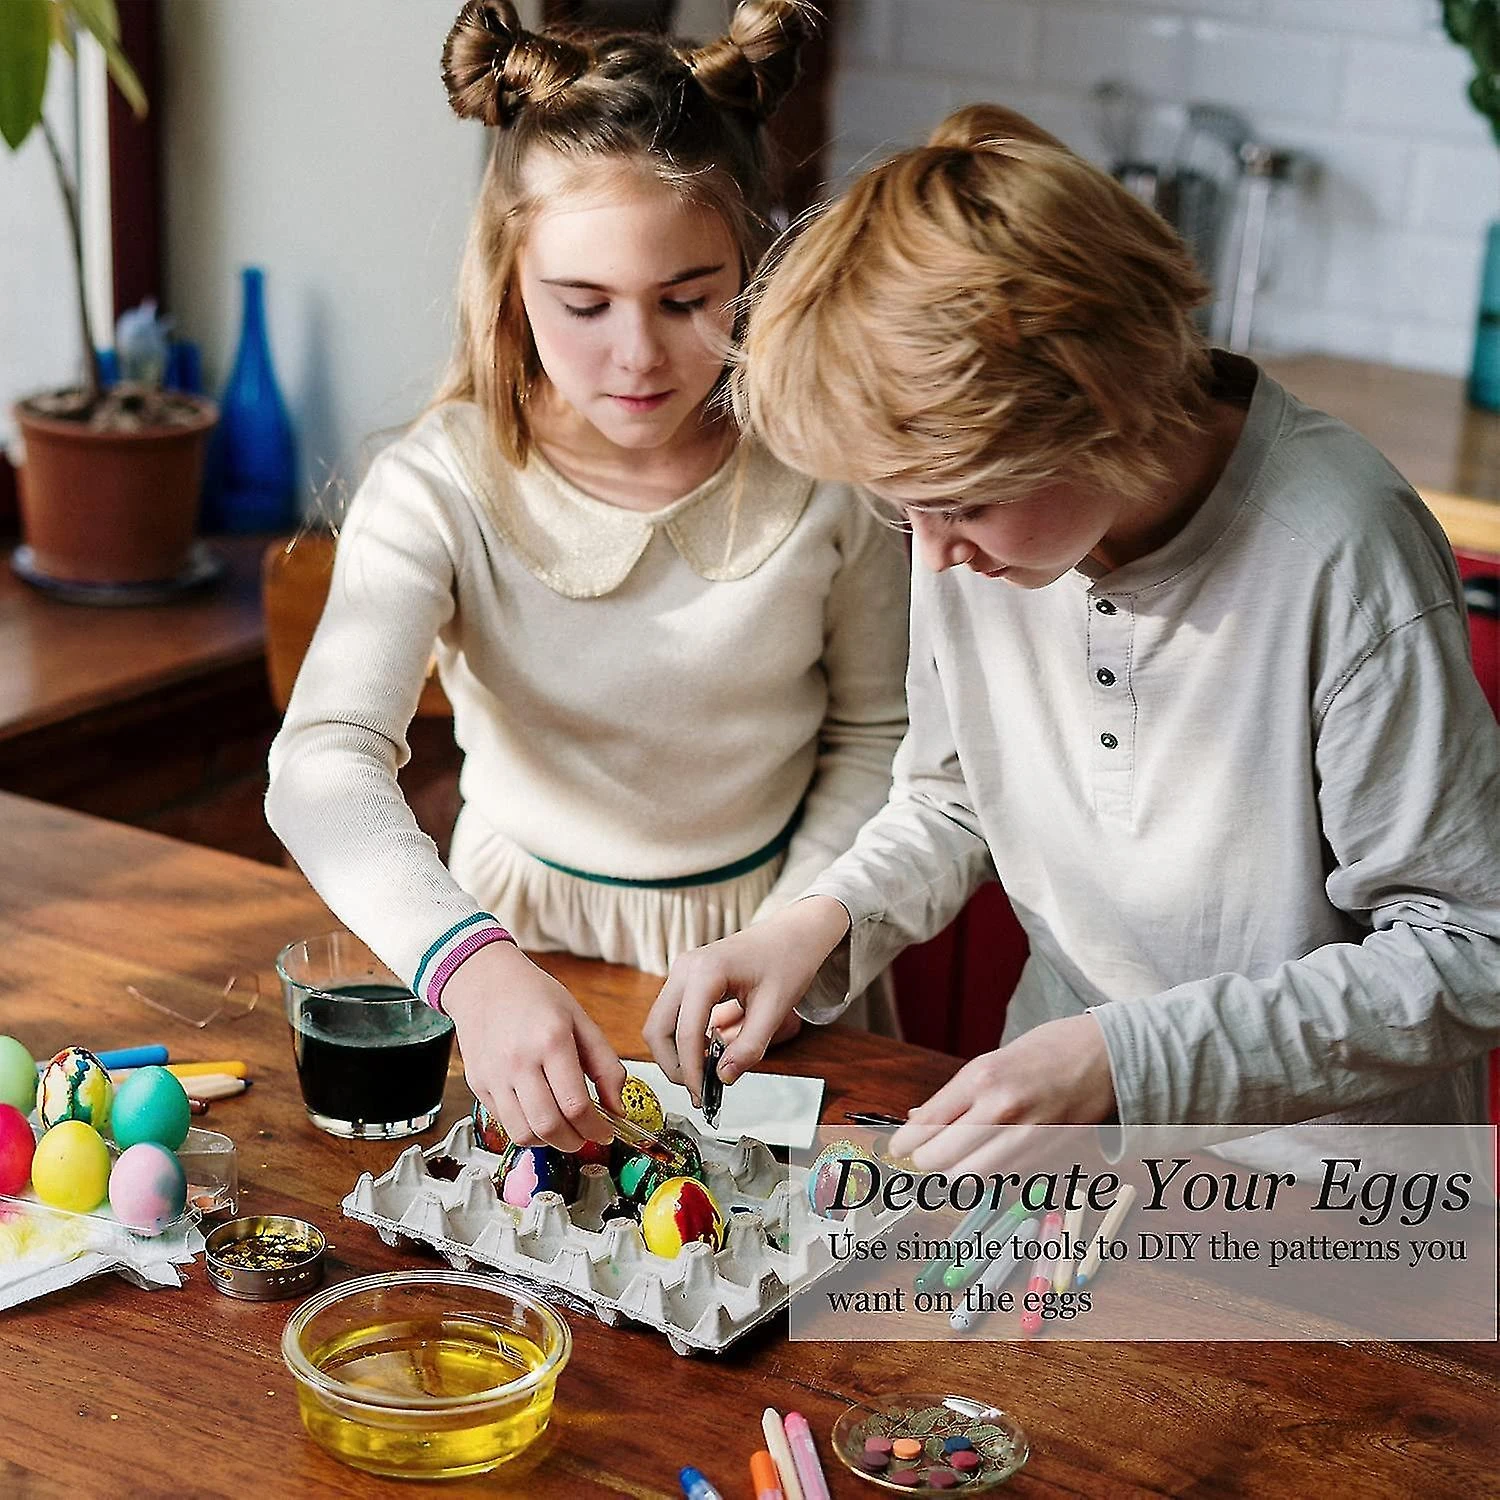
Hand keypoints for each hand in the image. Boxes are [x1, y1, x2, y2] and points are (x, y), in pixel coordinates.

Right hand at [442, 941, 626, 1152]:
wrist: (484, 982)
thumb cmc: (535, 997)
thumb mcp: (581, 1020)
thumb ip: (606, 1065)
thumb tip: (617, 1108)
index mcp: (552, 1040)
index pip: (576, 1104)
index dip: (595, 1129)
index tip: (605, 1131)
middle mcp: (519, 1061)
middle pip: (549, 1126)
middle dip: (574, 1142)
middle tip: (586, 1137)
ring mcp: (494, 1075)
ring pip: (523, 1134)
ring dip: (549, 1142)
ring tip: (563, 1130)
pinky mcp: (478, 1084)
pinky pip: (504, 1123)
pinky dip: (526, 1130)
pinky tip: (539, 1116)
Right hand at [643, 896, 850, 1104]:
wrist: (793, 933)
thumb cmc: (787, 960)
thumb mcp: (776, 1009)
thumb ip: (749, 1047)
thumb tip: (723, 1078)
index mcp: (706, 971)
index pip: (686, 1032)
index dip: (691, 1071)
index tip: (702, 1097)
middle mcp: (685, 968)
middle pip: (657, 1029)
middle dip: (673, 1065)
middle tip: (699, 1089)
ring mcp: (682, 971)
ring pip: (659, 1024)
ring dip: (675, 1053)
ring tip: (705, 1073)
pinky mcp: (686, 978)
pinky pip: (671, 1016)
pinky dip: (682, 1039)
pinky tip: (708, 1051)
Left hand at [887, 1014, 1116, 1172]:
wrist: (1101, 1057)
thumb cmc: (1043, 1053)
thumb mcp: (990, 1062)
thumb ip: (955, 1097)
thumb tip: (918, 1122)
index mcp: (981, 1078)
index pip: (927, 1124)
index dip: (905, 1143)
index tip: (898, 1148)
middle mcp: (1000, 1108)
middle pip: (939, 1158)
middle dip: (925, 1161)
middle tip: (923, 1155)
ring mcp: (1023, 1135)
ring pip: (967, 1177)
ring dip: (953, 1173)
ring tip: (953, 1160)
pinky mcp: (1043, 1155)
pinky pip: (999, 1177)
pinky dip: (985, 1175)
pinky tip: (987, 1158)